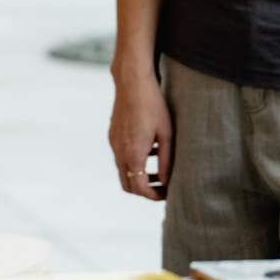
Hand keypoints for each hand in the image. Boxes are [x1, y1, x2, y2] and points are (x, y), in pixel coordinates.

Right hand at [108, 63, 170, 200]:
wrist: (132, 83)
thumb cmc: (154, 107)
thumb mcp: (167, 135)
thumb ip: (166, 162)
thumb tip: (166, 182)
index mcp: (133, 153)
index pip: (138, 188)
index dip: (153, 196)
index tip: (166, 194)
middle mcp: (119, 151)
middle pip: (127, 185)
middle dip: (144, 190)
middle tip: (161, 187)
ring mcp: (113, 143)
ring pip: (123, 171)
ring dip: (139, 176)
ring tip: (158, 169)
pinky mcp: (112, 135)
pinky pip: (120, 157)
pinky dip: (133, 162)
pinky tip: (149, 150)